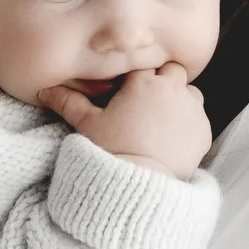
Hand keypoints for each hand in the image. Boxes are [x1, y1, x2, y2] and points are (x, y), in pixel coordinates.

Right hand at [36, 62, 212, 180]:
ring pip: (189, 92)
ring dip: (178, 99)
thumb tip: (44, 90)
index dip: (136, 75)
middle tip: (145, 103)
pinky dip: (188, 124)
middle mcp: (172, 90)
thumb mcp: (87, 125)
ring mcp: (191, 110)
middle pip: (172, 71)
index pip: (144, 62)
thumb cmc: (112, 151)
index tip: (129, 89)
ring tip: (160, 121)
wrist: (141, 185)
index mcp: (143, 82)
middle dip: (162, 81)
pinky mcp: (204, 131)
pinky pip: (199, 118)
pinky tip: (171, 138)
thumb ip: (68, 102)